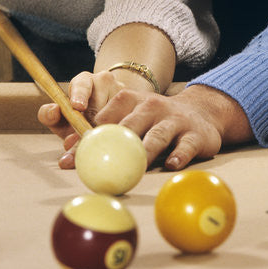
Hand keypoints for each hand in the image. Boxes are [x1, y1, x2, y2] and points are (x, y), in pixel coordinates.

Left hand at [39, 82, 252, 170]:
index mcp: (130, 99)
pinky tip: (169, 165)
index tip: (70, 154)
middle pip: (129, 125)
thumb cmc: (153, 122)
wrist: (201, 114)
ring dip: (145, 151)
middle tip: (94, 169)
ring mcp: (174, 119)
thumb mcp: (129, 119)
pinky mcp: (195, 134)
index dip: (85, 134)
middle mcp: (152, 106)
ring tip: (134, 168)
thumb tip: (66, 151)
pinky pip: (185, 146)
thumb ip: (100, 133)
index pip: (104, 116)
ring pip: (157, 135)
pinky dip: (178, 156)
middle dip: (109, 147)